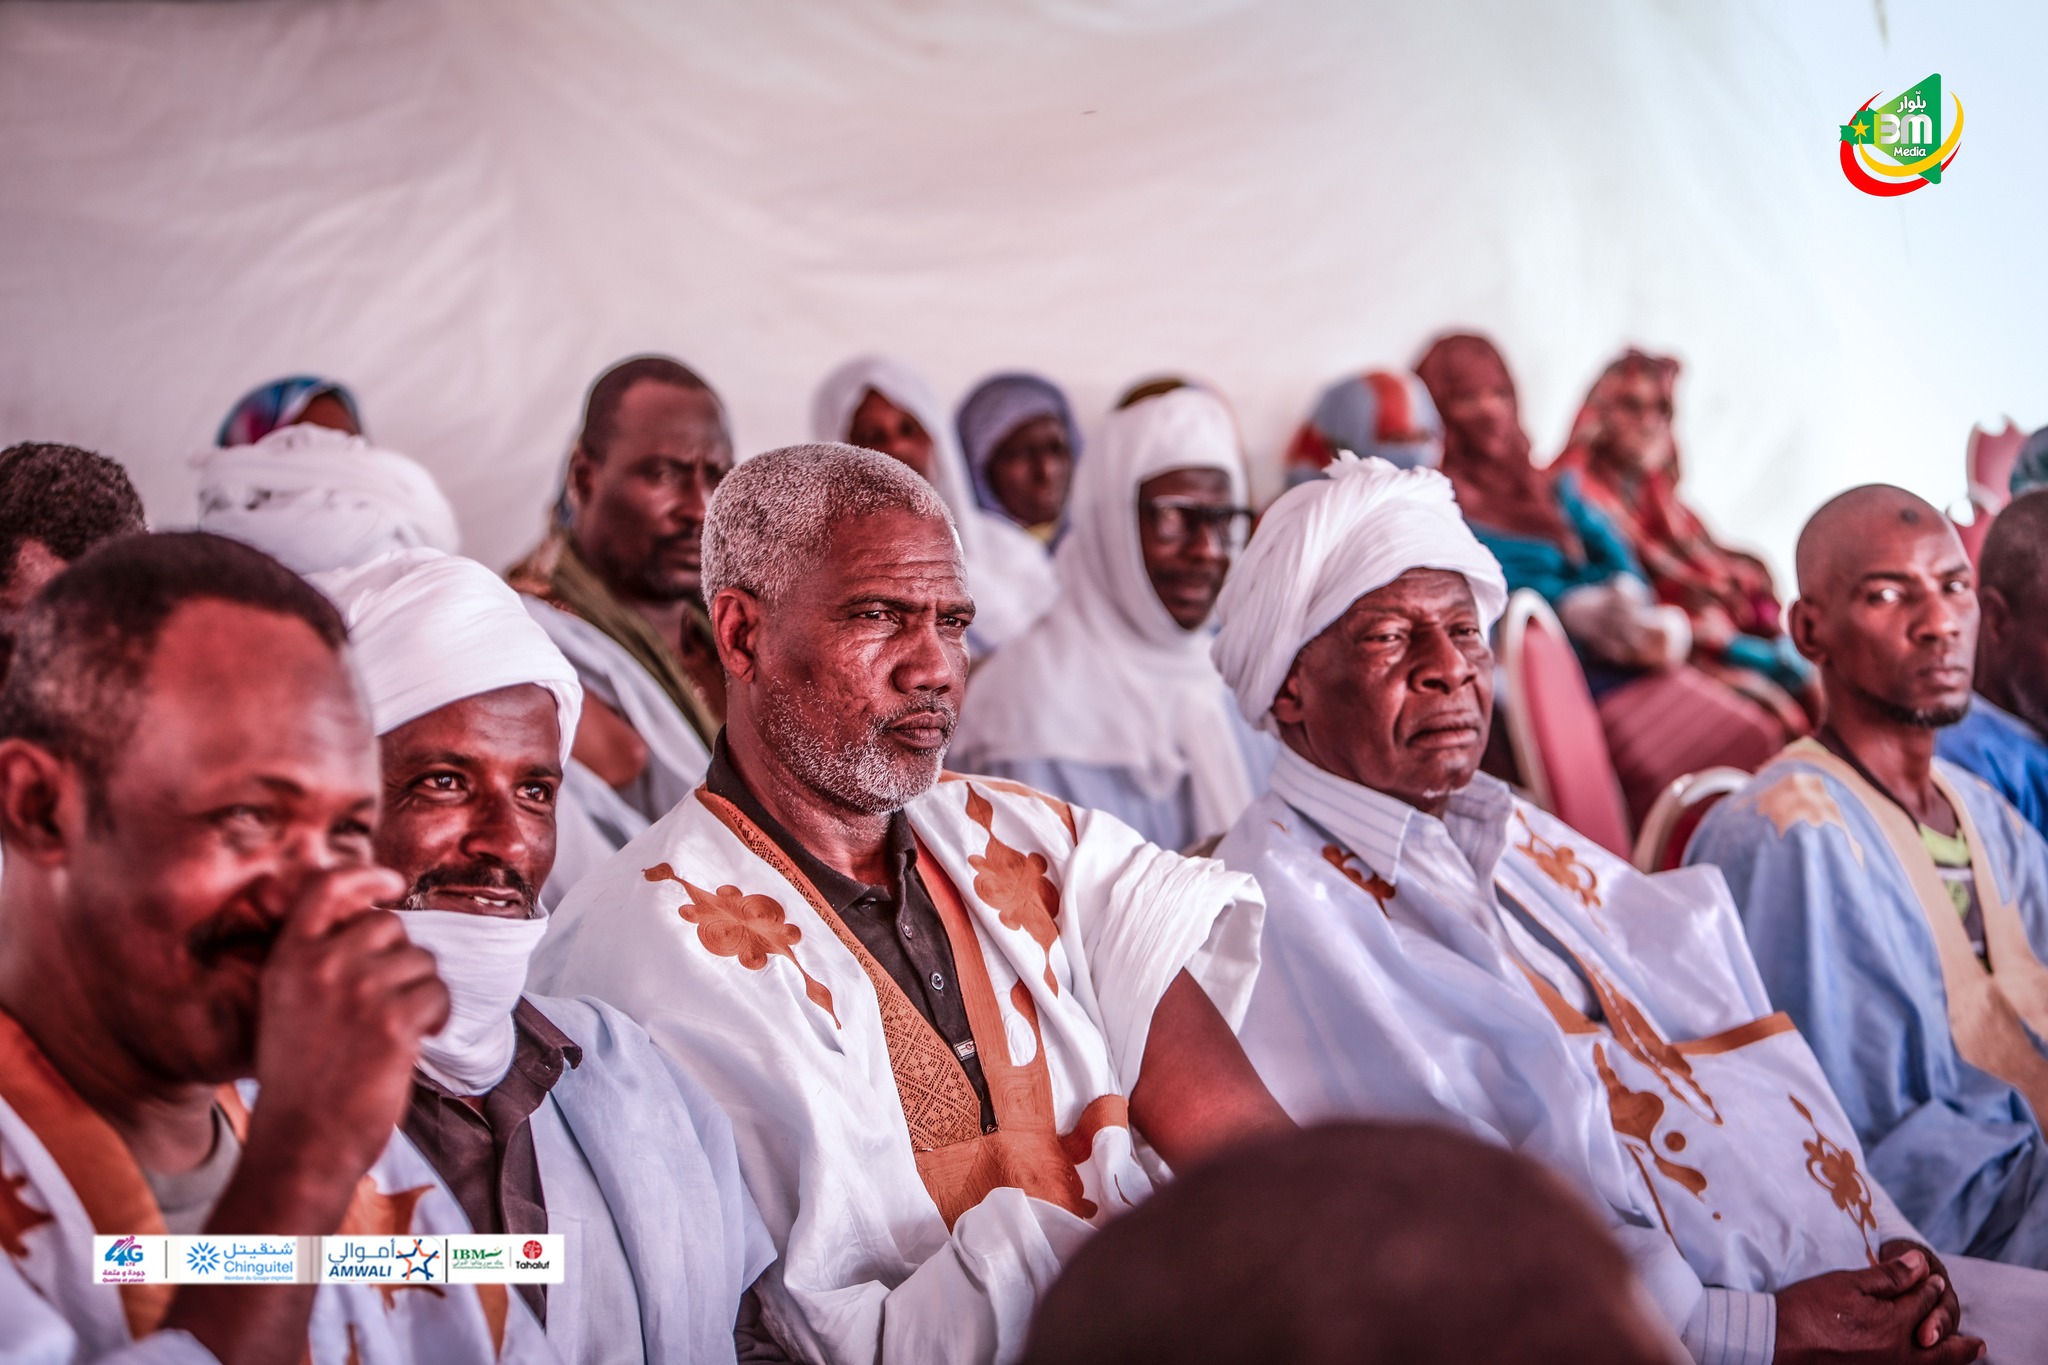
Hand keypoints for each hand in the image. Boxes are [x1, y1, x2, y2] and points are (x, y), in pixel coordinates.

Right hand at [247, 864, 446, 1182]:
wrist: (304, 1141)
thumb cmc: (303, 1080)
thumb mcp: (287, 1005)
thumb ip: (318, 961)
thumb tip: (376, 921)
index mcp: (288, 959)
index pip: (325, 887)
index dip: (364, 875)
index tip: (391, 880)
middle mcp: (321, 965)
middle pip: (389, 924)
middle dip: (401, 958)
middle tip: (389, 1002)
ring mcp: (358, 990)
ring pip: (421, 960)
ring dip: (421, 991)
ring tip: (396, 1030)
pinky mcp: (393, 1019)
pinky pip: (439, 992)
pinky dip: (438, 1016)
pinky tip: (416, 1042)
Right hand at [1774, 1249, 1983, 1363]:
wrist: (1777, 1342)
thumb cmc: (1809, 1308)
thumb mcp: (1847, 1282)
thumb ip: (1888, 1276)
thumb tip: (1921, 1265)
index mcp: (1894, 1324)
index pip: (1922, 1301)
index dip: (1928, 1286)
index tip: (1933, 1278)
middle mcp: (1899, 1354)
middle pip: (1942, 1349)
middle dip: (1961, 1343)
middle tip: (1979, 1343)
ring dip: (1951, 1361)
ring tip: (1963, 1357)